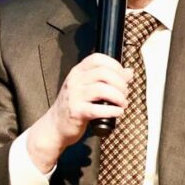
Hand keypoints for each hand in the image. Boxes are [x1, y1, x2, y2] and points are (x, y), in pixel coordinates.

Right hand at [34, 52, 130, 167]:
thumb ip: (107, 79)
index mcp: (77, 72)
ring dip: (119, 97)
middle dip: (120, 83)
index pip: (97, 59)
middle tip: (124, 93)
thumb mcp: (87, 88)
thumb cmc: (74, 106)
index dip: (115, 65)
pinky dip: (113, 111)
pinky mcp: (76, 112)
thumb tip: (129, 72)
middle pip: (103, 73)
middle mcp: (74, 81)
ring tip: (122, 103)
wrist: (55, 125)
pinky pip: (98, 109)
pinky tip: (117, 112)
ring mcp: (74, 96)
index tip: (123, 77)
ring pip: (102, 89)